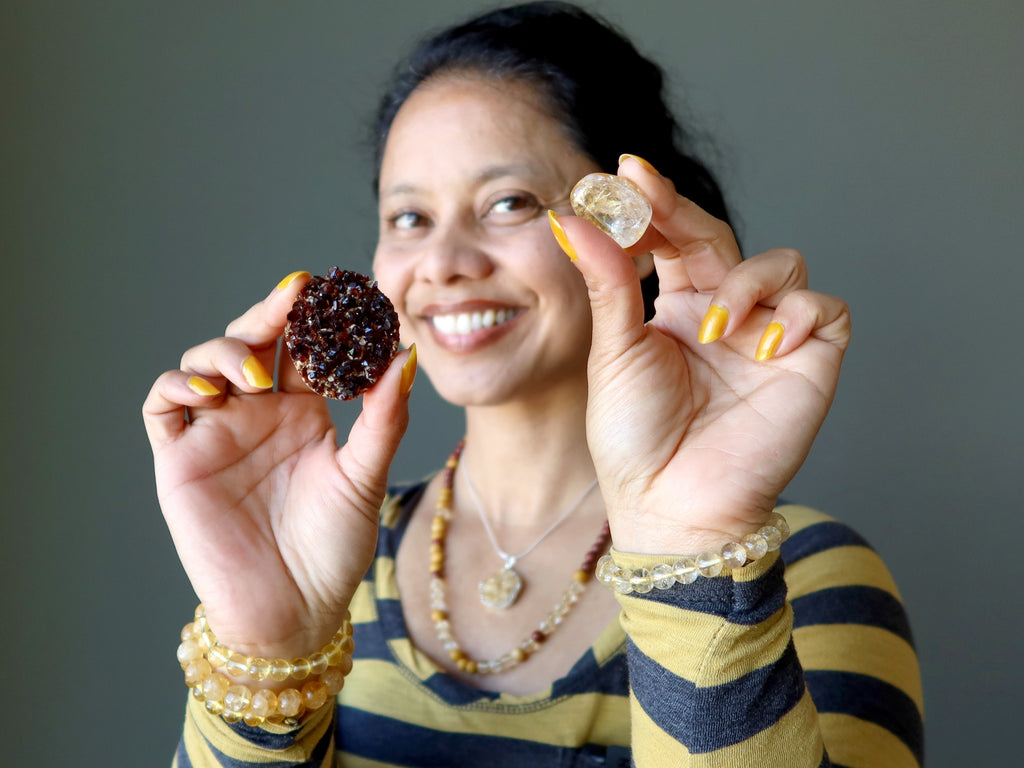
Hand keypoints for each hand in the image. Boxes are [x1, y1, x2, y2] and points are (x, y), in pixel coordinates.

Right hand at [143, 272, 415, 653]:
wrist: (293, 611)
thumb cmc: (333, 548)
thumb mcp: (365, 476)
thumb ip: (383, 417)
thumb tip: (407, 355)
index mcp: (304, 412)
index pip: (303, 348)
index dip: (315, 319)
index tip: (339, 292)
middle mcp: (258, 414)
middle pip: (254, 341)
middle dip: (270, 314)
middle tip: (296, 295)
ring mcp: (217, 432)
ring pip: (206, 362)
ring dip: (227, 351)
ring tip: (258, 374)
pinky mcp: (181, 458)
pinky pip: (164, 405)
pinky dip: (179, 384)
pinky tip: (210, 391)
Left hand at [554, 158, 850, 553]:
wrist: (671, 505)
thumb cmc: (635, 438)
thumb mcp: (614, 351)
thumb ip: (607, 281)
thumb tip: (574, 218)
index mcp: (678, 308)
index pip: (674, 240)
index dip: (653, 206)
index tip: (622, 174)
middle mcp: (727, 314)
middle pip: (721, 238)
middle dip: (684, 213)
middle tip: (648, 193)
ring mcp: (770, 336)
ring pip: (783, 262)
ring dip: (748, 278)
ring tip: (715, 324)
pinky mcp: (811, 361)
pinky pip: (824, 308)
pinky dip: (798, 312)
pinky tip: (763, 344)